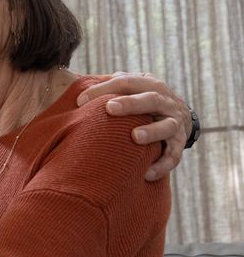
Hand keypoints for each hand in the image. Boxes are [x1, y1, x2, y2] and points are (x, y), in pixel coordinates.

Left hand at [76, 71, 190, 180]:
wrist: (180, 116)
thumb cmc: (142, 102)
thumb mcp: (130, 89)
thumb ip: (109, 86)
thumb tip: (75, 87)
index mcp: (150, 85)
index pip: (127, 82)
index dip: (103, 89)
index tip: (80, 100)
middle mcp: (166, 102)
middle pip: (151, 99)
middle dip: (131, 103)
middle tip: (110, 108)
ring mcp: (174, 124)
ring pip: (167, 127)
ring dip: (152, 131)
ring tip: (135, 137)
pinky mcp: (178, 144)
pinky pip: (173, 156)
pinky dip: (161, 165)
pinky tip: (146, 174)